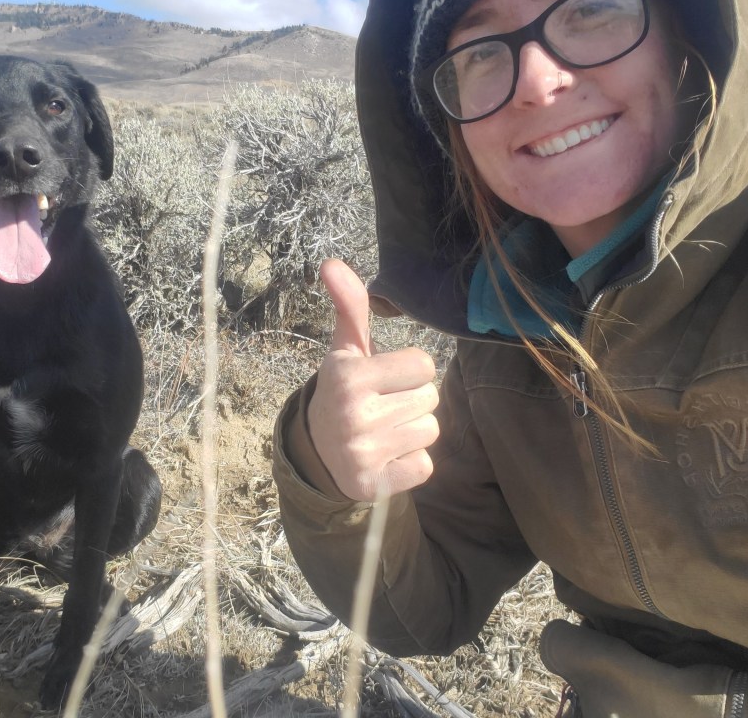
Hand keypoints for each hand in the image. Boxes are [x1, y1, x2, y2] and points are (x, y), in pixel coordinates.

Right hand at [307, 259, 439, 500]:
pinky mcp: (374, 485)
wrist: (316, 451)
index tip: (383, 380)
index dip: (408, 371)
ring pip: (430, 432)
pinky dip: (410, 464)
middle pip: (430, 399)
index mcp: (349, 377)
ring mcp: (363, 453)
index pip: (424, 365)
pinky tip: (386, 457)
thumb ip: (350, 307)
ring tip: (384, 431)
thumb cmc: (343, 392)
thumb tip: (331, 263)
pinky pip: (425, 466)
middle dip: (411, 401)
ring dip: (412, 432)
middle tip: (382, 407)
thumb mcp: (345, 351)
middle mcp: (354, 415)